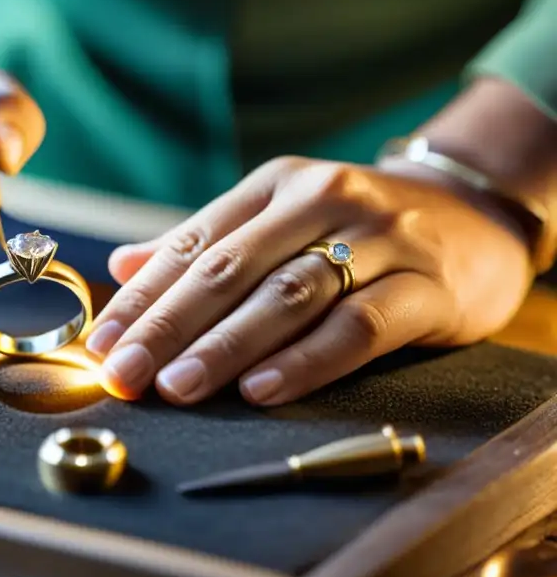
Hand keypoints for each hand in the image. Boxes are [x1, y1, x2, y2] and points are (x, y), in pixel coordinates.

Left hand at [85, 156, 534, 406]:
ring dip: (224, 346)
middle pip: (228, 270)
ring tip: (176, 387)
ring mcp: (375, 239)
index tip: (100, 344)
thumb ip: (205, 244)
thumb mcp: (280, 219)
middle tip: (124, 375)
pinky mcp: (423, 284)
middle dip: (167, 327)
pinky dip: (305, 360)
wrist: (475, 215)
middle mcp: (319, 200)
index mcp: (274, 187)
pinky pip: (357, 326)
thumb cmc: (357, 228)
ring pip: (285, 296)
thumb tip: (122, 266)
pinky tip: (260, 389)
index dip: (142, 298)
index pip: (192, 244)